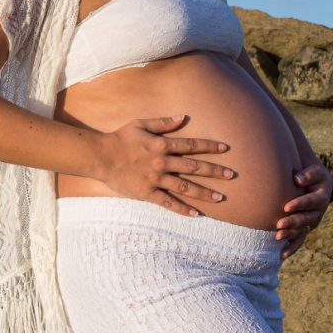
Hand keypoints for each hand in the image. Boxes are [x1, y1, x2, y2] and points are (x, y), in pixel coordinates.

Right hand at [96, 115, 233, 215]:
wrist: (100, 156)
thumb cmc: (119, 138)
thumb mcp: (140, 124)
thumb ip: (163, 123)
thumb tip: (183, 117)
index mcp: (161, 145)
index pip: (191, 145)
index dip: (209, 146)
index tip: (225, 149)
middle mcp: (162, 162)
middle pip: (194, 167)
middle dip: (214, 171)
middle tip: (232, 175)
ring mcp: (155, 179)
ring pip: (185, 186)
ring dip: (204, 192)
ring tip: (221, 197)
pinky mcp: (147, 192)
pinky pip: (167, 202)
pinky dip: (181, 209)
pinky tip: (195, 214)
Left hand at [276, 162, 331, 259]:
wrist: (313, 183)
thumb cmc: (311, 175)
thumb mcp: (314, 171)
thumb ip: (308, 174)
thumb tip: (296, 179)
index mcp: (321, 198)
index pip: (311, 201)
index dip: (300, 204)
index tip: (286, 206)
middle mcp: (317, 213)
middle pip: (305, 219)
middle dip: (292, 222)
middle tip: (279, 224)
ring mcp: (310, 222)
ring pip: (301, 231)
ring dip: (289, 235)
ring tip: (277, 236)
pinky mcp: (304, 229)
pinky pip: (298, 240)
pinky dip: (291, 248)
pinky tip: (281, 255)